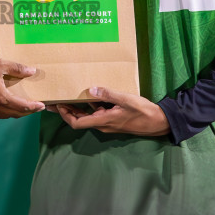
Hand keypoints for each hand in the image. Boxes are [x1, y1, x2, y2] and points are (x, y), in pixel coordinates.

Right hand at [0, 52, 44, 118]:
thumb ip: (17, 68)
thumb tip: (32, 71)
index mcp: (0, 98)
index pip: (22, 106)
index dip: (33, 107)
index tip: (42, 106)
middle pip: (14, 114)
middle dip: (26, 111)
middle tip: (34, 107)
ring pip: (4, 116)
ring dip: (14, 112)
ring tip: (20, 106)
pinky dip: (2, 112)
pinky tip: (3, 106)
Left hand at [53, 86, 169, 136]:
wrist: (158, 122)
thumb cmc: (143, 112)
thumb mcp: (126, 100)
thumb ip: (108, 94)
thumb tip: (91, 90)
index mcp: (103, 121)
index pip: (77, 122)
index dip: (65, 115)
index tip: (58, 105)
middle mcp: (103, 124)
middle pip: (80, 120)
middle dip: (67, 111)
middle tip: (56, 100)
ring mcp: (108, 123)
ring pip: (88, 116)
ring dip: (77, 108)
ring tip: (68, 96)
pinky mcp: (113, 119)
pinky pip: (97, 113)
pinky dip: (90, 106)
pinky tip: (90, 95)